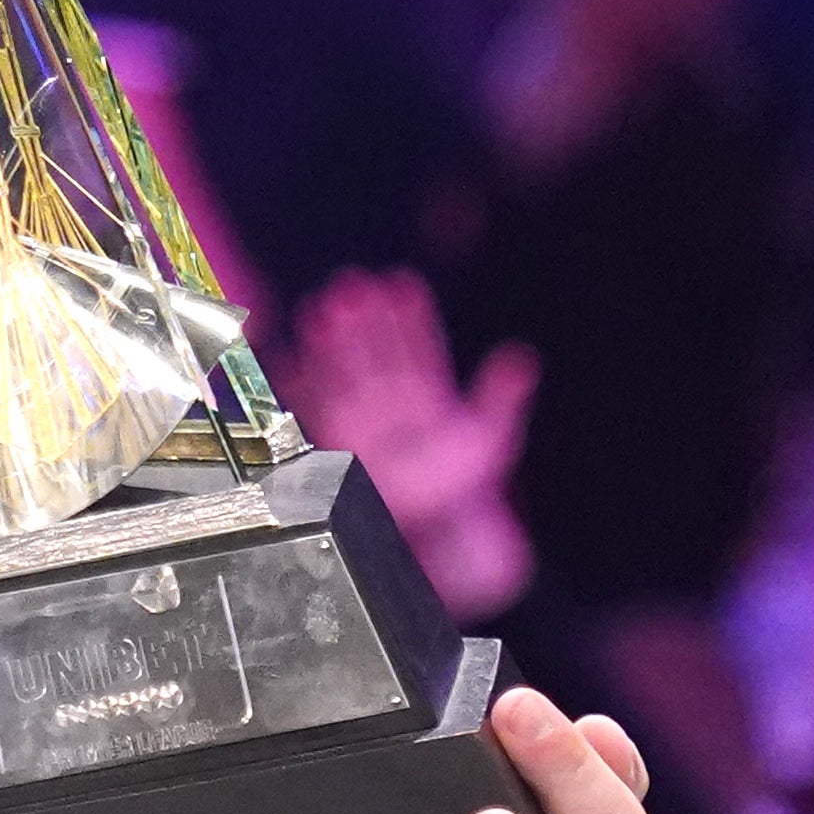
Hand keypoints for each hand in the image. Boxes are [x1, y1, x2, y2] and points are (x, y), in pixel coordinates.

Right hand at [288, 272, 535, 540]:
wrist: (428, 528)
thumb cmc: (459, 483)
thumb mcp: (490, 437)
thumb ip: (500, 397)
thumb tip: (523, 357)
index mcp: (426, 392)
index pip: (417, 346)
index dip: (410, 316)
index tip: (402, 285)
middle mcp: (390, 400)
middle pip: (375, 350)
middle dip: (364, 320)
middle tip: (354, 285)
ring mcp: (360, 417)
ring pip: (343, 371)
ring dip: (331, 342)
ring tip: (322, 308)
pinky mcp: (334, 438)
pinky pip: (314, 405)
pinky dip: (301, 381)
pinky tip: (289, 355)